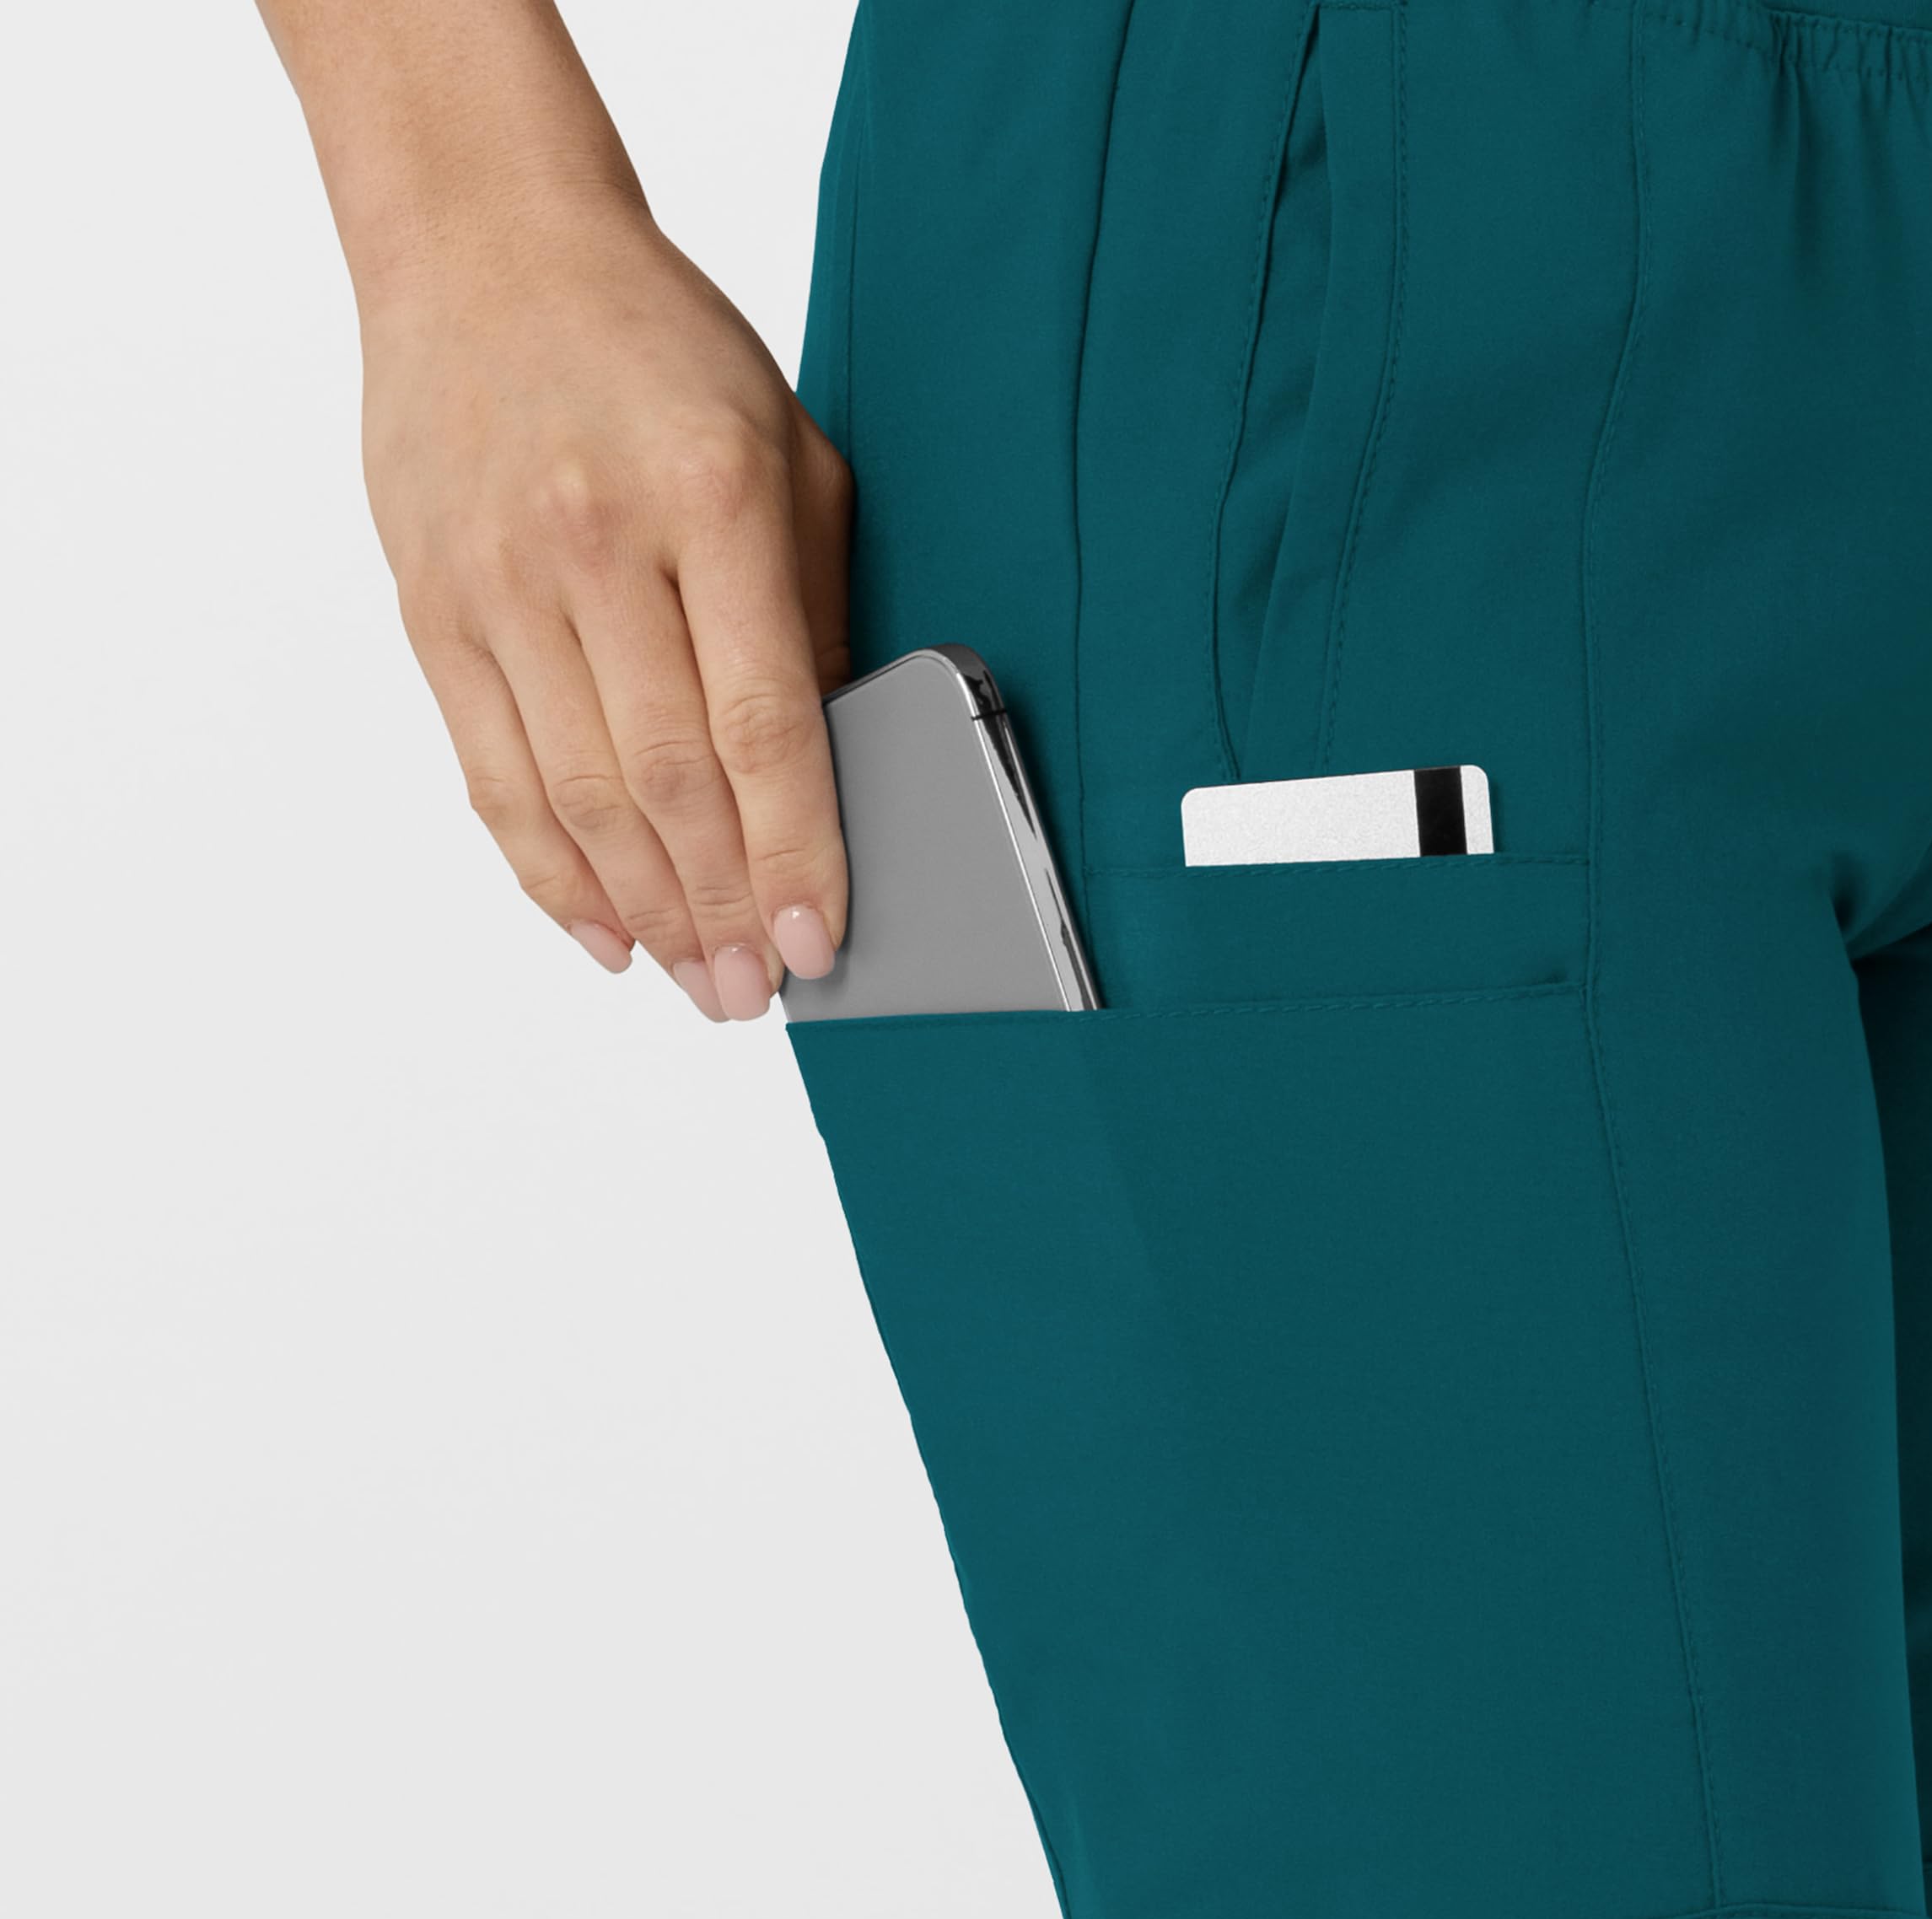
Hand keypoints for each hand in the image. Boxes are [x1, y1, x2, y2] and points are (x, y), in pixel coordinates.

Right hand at [360, 192, 852, 1020]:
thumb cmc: (661, 347)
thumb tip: (835, 763)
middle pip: (669, 781)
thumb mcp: (788, 446)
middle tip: (760, 993)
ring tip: (699, 981)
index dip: (795, 850)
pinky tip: (603, 933)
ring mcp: (498, 583)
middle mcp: (594, 546)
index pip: (763, 722)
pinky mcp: (433, 611)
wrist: (485, 248)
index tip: (821, 940)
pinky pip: (491, 776)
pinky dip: (548, 872)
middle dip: (723, 909)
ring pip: (577, 798)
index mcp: (710, 499)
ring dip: (646, 912)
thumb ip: (815, 603)